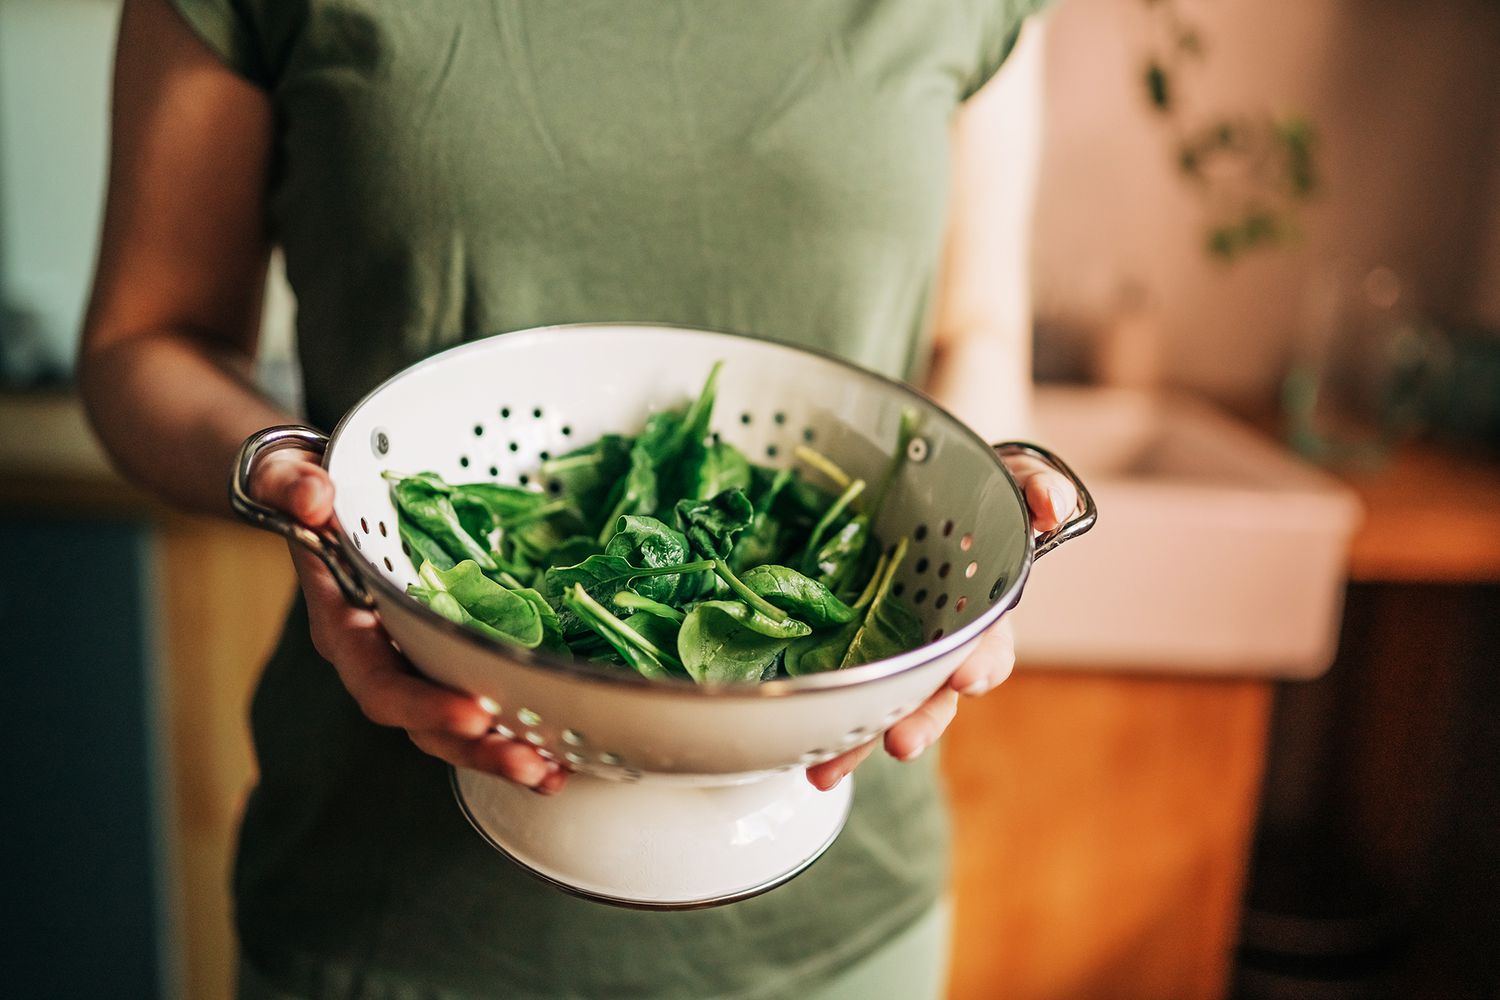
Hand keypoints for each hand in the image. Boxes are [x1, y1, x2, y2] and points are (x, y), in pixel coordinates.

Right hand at [252, 449, 567, 793]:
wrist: (316, 498)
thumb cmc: (305, 491)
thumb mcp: (289, 479)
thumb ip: (291, 486)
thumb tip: (312, 497)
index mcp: (344, 627)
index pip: (379, 682)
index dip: (423, 704)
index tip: (474, 713)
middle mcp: (380, 657)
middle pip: (424, 724)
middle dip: (476, 748)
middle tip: (531, 764)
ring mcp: (416, 659)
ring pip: (456, 724)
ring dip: (505, 752)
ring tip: (554, 774)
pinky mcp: (448, 651)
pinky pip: (482, 698)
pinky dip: (520, 725)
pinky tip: (563, 748)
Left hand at [806, 454, 1076, 790]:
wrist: (914, 487)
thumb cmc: (969, 492)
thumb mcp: (1006, 479)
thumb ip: (1034, 487)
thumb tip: (1053, 508)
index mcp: (980, 613)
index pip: (990, 647)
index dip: (981, 664)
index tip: (967, 676)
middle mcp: (936, 644)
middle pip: (933, 695)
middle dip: (920, 721)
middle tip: (900, 742)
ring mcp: (890, 652)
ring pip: (879, 706)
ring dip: (858, 742)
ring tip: (828, 771)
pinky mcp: (845, 649)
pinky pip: (835, 690)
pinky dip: (817, 723)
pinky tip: (794, 751)